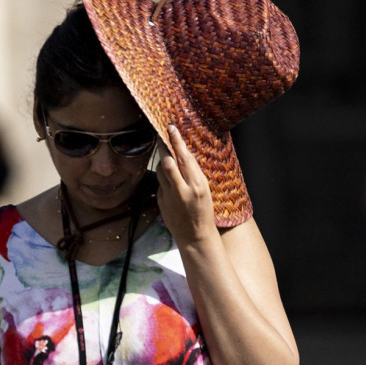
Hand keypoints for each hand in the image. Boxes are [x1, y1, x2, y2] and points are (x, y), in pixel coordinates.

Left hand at [155, 124, 218, 246]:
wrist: (194, 236)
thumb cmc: (204, 211)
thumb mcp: (205, 190)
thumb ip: (193, 173)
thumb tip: (183, 155)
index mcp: (197, 185)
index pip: (184, 158)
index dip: (176, 141)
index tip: (171, 128)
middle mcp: (182, 189)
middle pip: (167, 161)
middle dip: (163, 147)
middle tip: (161, 135)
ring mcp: (169, 196)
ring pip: (160, 170)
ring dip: (162, 160)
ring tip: (165, 152)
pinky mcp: (161, 201)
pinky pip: (160, 183)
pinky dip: (163, 177)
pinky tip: (168, 178)